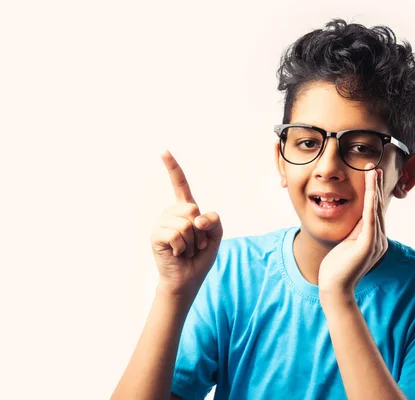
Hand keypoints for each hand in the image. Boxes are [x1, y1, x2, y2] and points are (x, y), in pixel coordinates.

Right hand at [150, 150, 222, 297]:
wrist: (187, 279)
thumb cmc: (200, 257)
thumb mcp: (216, 235)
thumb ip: (214, 220)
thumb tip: (195, 218)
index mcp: (185, 209)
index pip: (180, 185)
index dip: (172, 168)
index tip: (163, 151)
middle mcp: (171, 213)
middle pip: (192, 209)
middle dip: (201, 231)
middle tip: (195, 244)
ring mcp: (162, 223)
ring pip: (186, 223)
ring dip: (192, 241)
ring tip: (186, 250)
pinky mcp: (156, 235)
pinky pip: (177, 234)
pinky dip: (183, 247)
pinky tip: (178, 253)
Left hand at [318, 163, 387, 296]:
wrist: (334, 288)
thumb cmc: (337, 267)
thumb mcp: (348, 242)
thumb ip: (355, 230)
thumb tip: (358, 215)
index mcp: (375, 238)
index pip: (374, 210)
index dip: (374, 191)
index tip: (372, 174)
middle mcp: (380, 239)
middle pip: (377, 207)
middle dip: (376, 186)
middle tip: (375, 166)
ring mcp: (376, 243)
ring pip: (375, 210)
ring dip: (374, 189)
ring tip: (373, 171)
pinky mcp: (369, 246)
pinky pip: (370, 220)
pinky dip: (371, 204)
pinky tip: (371, 190)